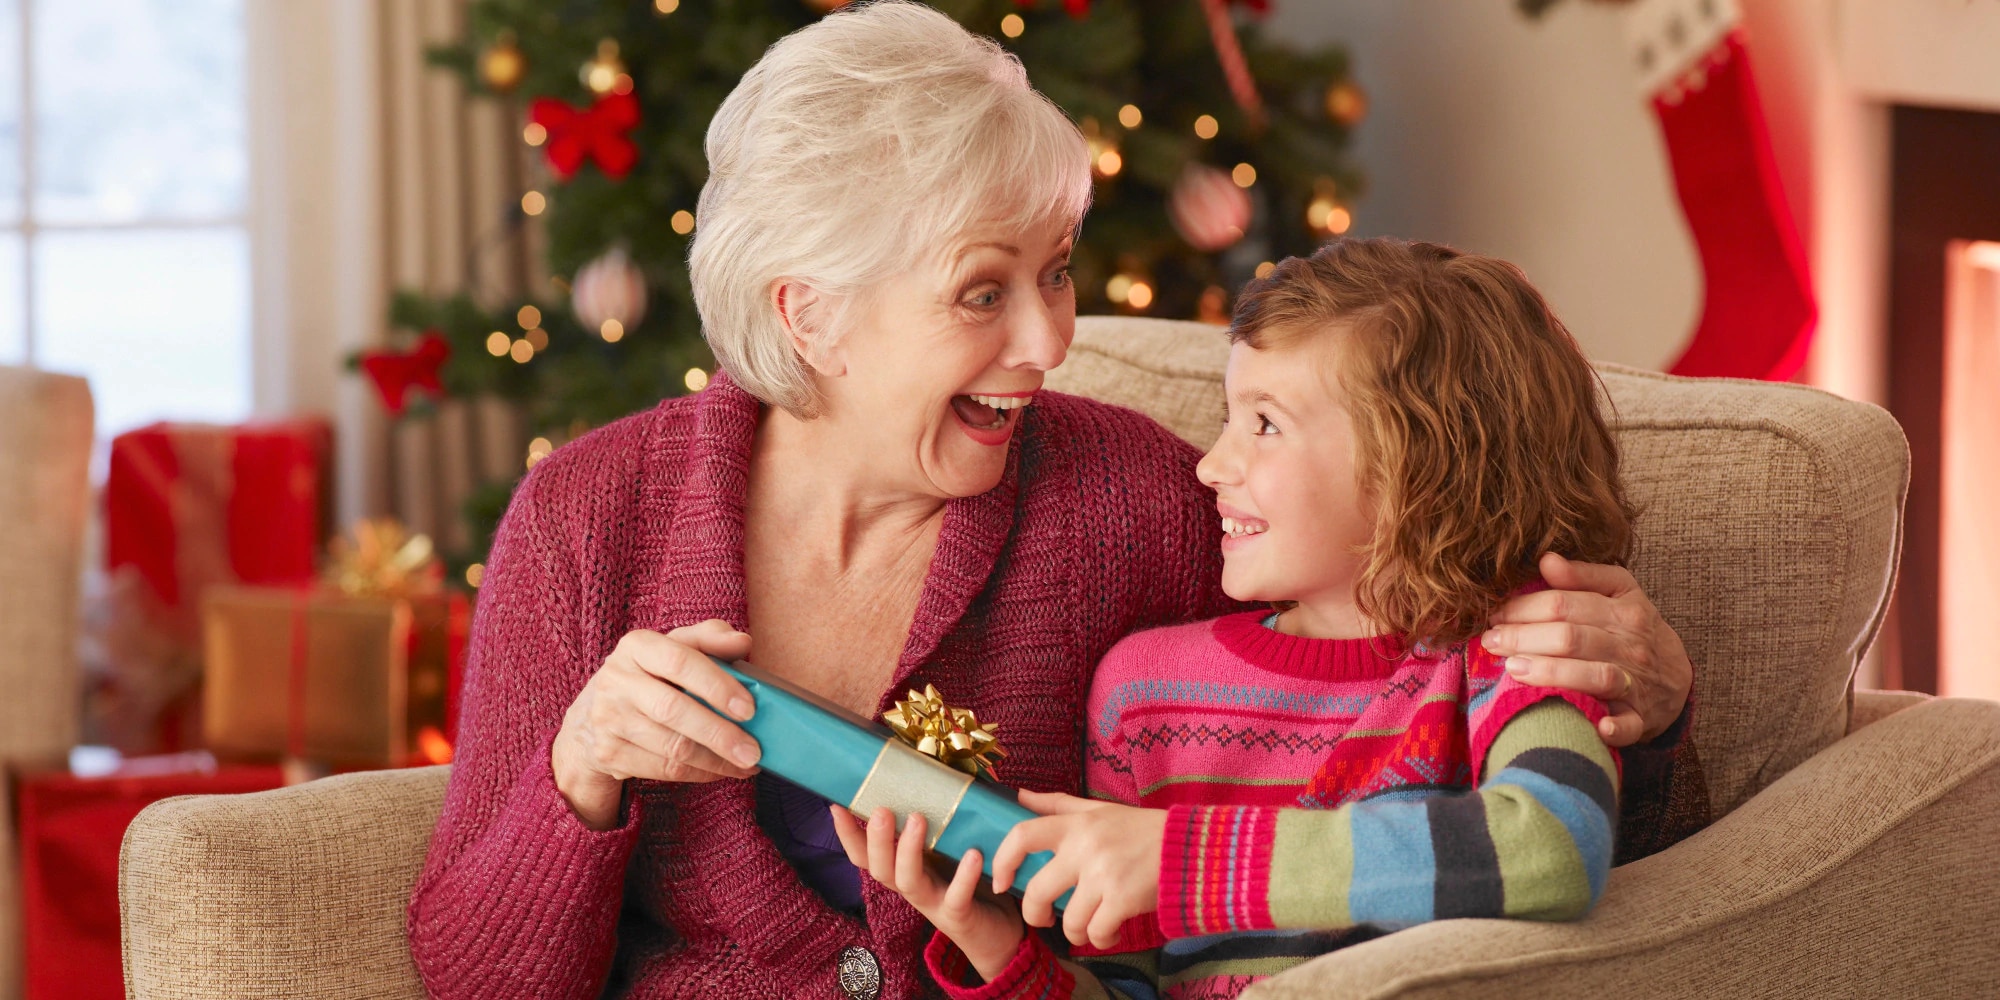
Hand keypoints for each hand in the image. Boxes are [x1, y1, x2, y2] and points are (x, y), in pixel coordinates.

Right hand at [551, 620, 762, 829]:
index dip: (716, 685)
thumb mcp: (673, 648)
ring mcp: (608, 719)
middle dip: (719, 734)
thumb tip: (742, 642)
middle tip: (753, 750)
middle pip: (674, 710)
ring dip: (716, 760)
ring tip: (747, 763)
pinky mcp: (609, 754)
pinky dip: (700, 773)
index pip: (679, 661)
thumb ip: (709, 639)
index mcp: (636, 646)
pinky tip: (721, 770)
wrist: (591, 718)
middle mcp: (616, 680)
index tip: (748, 708)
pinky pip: (663, 769)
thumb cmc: (650, 675)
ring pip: (671, 747)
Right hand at [831, 805, 1024, 982]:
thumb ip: (941, 816)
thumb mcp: (951, 846)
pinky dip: (963, 877)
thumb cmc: (972, 881)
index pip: (865, 854)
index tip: (836, 805)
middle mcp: (911, 885)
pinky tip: (972, 854)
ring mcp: (933, 902)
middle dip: (876, 839)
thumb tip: (940, 764)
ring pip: (908, 881)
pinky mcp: (960, 916)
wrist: (998, 933)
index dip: (848, 834)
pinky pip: (956, 898)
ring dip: (908, 850)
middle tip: (881, 810)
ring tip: (919, 819)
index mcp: (903, 867)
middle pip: (879, 868)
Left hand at [991, 791, 1164, 949]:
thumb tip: (1019, 795)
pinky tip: (1112, 931)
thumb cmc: (1144, 830)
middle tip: (1043, 919)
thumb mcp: (1101, 810)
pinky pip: (1097, 932)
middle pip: (1037, 892)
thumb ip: (1058, 804)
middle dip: (1034, 914)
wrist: (1193, 847)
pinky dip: (1102, 938)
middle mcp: (1084, 847)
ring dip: (1077, 932)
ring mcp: (1103, 874)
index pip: (1022, 835)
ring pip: (1068, 921)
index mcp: (1076, 824)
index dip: (1002, 860)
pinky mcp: (1123, 898)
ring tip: (1090, 927)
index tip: (1000, 881)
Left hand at [1484, 552, 1693, 746]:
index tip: (1495, 615)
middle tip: (1491, 642)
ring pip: (1594, 676)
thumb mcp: (1620, 592)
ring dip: (1552, 673)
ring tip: (1513, 669)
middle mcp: (1630, 645)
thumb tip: (1546, 560)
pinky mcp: (1642, 718)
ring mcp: (1637, 682)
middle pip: (1571, 638)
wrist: (1678, 676)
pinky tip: (1596, 726)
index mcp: (1623, 611)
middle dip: (1524, 638)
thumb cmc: (1635, 630)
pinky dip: (1615, 727)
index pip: (1564, 605)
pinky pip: (1630, 724)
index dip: (1524, 609)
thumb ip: (1583, 575)